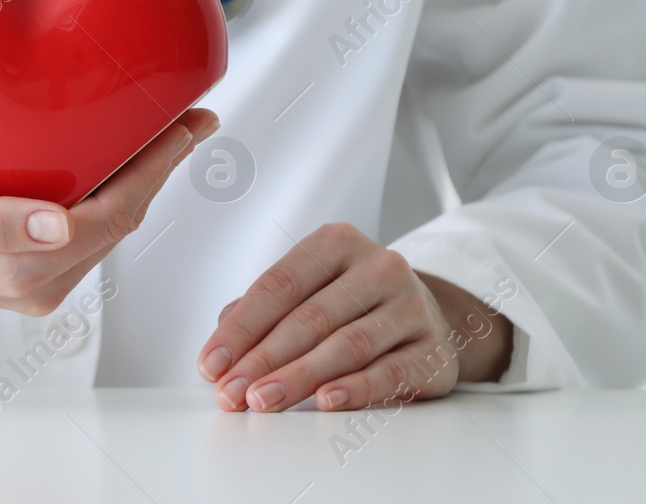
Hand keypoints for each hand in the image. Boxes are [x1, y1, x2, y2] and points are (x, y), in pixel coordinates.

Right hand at [0, 110, 219, 315]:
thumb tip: (57, 227)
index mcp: (23, 269)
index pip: (115, 212)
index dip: (157, 167)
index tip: (187, 125)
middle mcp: (40, 282)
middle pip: (122, 218)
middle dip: (160, 167)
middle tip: (190, 118)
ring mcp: (37, 279)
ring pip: (107, 224)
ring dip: (140, 178)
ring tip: (162, 132)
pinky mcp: (28, 268)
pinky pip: (85, 227)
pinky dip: (108, 191)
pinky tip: (112, 160)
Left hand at [196, 223, 511, 412]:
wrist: (429, 317)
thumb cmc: (353, 303)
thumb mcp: (309, 290)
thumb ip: (263, 311)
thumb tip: (221, 349)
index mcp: (337, 243)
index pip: (278, 285)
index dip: (240, 328)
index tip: (211, 363)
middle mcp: (379, 267)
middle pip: (309, 318)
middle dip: (262, 359)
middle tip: (231, 392)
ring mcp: (411, 306)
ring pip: (347, 345)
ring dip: (299, 377)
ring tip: (263, 400)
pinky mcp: (433, 350)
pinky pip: (391, 372)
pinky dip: (356, 389)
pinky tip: (326, 401)